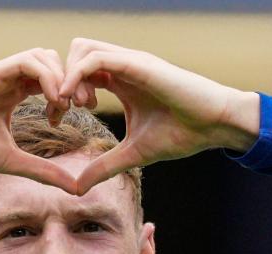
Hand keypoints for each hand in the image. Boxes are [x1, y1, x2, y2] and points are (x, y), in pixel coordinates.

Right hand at [0, 48, 95, 193]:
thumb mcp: (11, 162)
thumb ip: (43, 170)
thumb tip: (74, 187)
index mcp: (11, 94)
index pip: (50, 79)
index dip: (69, 94)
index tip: (74, 117)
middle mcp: (6, 79)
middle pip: (52, 61)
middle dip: (72, 80)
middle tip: (81, 106)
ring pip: (42, 55)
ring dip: (62, 77)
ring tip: (67, 105)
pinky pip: (26, 62)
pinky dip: (47, 77)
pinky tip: (53, 101)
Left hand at [58, 38, 260, 194]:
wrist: (214, 125)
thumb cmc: (182, 133)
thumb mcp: (133, 154)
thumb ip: (104, 167)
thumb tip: (77, 188)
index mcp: (120, 80)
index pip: (78, 72)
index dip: (60, 93)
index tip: (57, 119)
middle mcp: (123, 65)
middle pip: (74, 53)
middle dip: (59, 79)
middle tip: (62, 111)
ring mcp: (130, 61)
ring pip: (81, 47)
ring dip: (68, 75)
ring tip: (73, 106)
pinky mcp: (138, 64)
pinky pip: (97, 57)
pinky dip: (79, 75)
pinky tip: (79, 102)